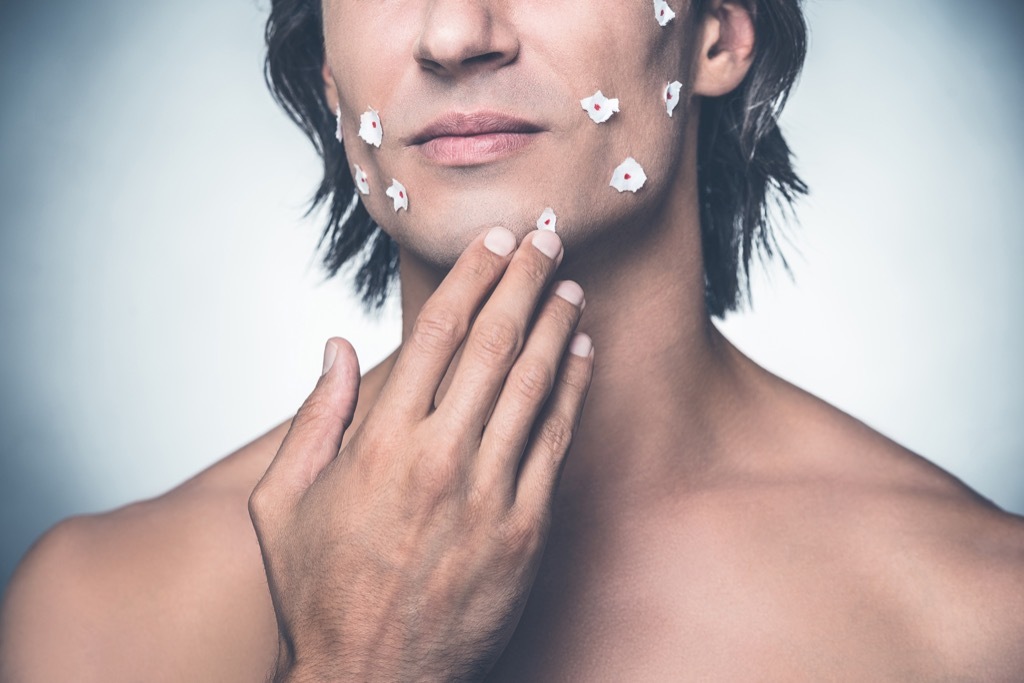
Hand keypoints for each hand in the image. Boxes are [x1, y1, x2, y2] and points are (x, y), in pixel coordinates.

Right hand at [249, 226, 593, 681]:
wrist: (372, 679)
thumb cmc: (321, 590)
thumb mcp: (283, 503)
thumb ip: (314, 417)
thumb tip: (336, 346)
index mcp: (380, 442)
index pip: (436, 333)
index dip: (472, 277)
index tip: (495, 242)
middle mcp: (439, 457)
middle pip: (493, 344)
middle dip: (524, 281)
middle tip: (547, 238)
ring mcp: (488, 494)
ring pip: (532, 386)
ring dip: (557, 326)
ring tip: (571, 285)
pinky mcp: (525, 529)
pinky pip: (556, 443)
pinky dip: (573, 391)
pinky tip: (584, 355)